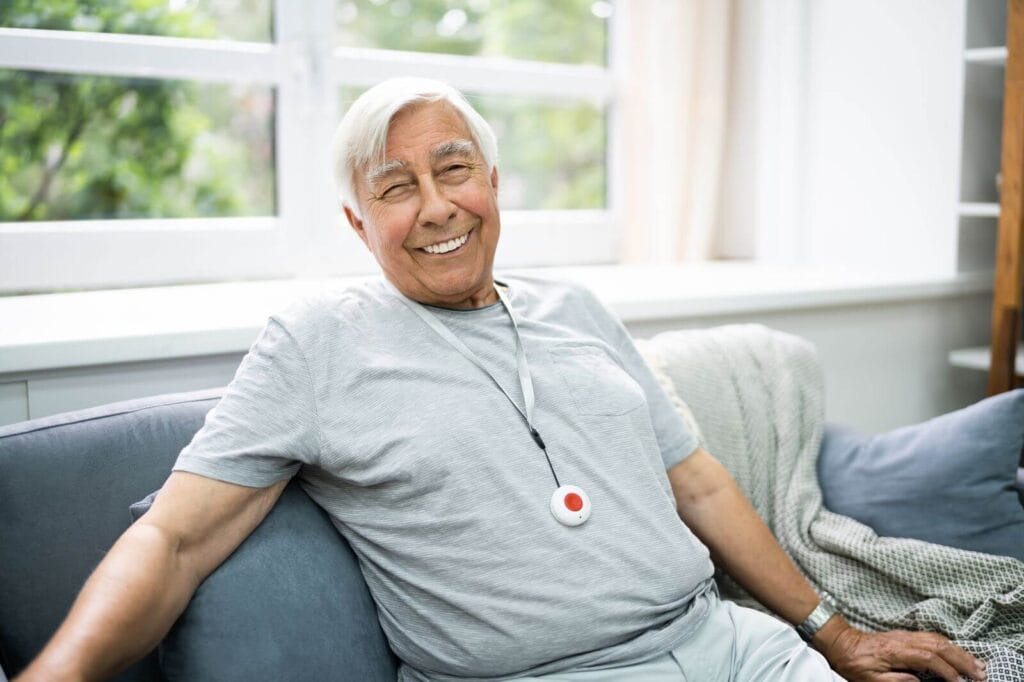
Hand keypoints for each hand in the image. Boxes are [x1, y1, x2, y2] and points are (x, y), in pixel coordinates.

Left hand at [815, 618, 986, 681]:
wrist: (840, 641)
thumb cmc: (854, 662)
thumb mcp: (871, 679)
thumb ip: (896, 681)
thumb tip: (919, 681)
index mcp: (897, 651)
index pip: (929, 659)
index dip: (948, 672)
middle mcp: (904, 640)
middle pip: (940, 646)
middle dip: (963, 659)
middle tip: (981, 673)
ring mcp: (905, 635)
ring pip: (939, 639)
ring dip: (959, 651)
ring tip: (977, 664)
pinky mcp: (905, 635)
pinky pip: (932, 637)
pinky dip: (949, 644)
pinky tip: (957, 652)